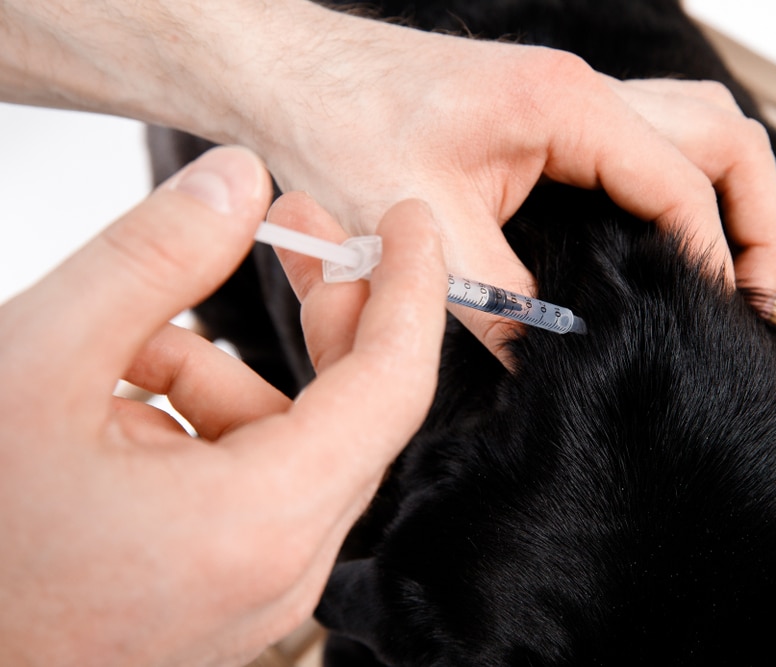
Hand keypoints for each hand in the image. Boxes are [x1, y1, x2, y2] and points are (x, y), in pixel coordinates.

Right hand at [0, 147, 446, 666]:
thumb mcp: (37, 364)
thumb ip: (152, 260)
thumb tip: (237, 182)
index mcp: (259, 524)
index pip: (394, 386)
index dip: (413, 287)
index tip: (408, 217)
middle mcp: (277, 572)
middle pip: (350, 410)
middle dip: (322, 307)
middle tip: (291, 223)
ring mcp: (250, 591)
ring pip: (285, 441)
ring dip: (220, 369)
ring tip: (123, 338)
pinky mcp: (218, 592)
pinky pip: (244, 481)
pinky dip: (196, 421)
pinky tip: (116, 397)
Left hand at [246, 8, 775, 357]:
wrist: (288, 76)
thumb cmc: (339, 126)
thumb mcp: (422, 227)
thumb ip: (496, 300)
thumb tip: (550, 360)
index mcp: (567, 106)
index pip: (683, 183)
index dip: (710, 259)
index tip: (718, 321)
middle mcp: (584, 91)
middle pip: (723, 136)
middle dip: (759, 215)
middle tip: (759, 295)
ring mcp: (570, 100)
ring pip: (695, 128)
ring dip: (729, 193)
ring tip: (729, 271)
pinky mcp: (549, 118)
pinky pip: (647, 142)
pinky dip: (680, 188)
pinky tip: (659, 243)